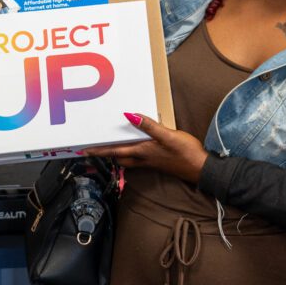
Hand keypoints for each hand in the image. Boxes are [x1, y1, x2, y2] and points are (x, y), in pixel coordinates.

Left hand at [82, 112, 208, 183]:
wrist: (201, 169)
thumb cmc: (185, 153)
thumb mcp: (167, 135)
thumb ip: (149, 126)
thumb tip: (130, 115)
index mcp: (142, 152)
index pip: (114, 151)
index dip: (99, 150)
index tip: (84, 150)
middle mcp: (143, 159)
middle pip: (118, 157)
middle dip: (106, 153)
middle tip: (94, 148)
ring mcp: (150, 161)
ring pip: (127, 159)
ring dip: (117, 153)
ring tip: (110, 146)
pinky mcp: (157, 161)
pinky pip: (137, 157)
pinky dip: (130, 152)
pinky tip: (134, 146)